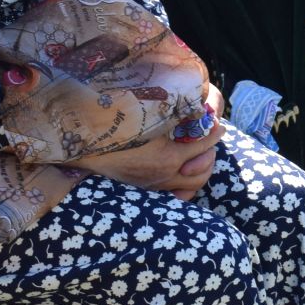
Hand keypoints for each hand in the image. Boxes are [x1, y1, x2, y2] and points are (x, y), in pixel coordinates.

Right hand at [74, 81, 224, 199]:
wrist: (85, 149)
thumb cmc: (115, 129)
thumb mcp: (146, 119)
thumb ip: (172, 115)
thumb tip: (195, 107)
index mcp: (168, 158)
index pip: (203, 146)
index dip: (214, 133)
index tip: (219, 125)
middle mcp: (164, 177)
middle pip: (202, 173)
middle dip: (210, 156)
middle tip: (208, 141)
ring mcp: (154, 187)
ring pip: (191, 187)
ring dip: (199, 171)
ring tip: (198, 156)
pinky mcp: (145, 191)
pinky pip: (176, 196)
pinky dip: (185, 186)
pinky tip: (183, 173)